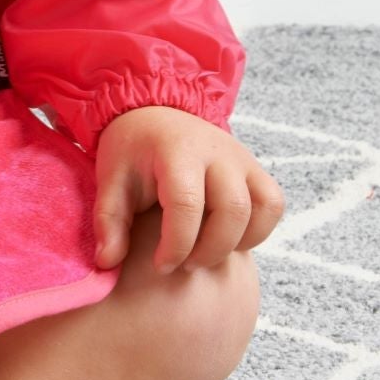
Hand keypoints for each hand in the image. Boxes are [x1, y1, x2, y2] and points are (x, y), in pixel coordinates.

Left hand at [91, 105, 284, 274]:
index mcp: (175, 149)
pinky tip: (226, 238)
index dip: (176, 245)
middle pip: (232, 209)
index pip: (186, 204)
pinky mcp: (254, 168)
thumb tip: (107, 262)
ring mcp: (240, 157)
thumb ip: (108, 220)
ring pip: (261, 208)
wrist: (153, 114)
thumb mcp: (111, 179)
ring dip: (237, 241)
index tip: (160, 265)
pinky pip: (272, 204)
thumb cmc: (132, 151)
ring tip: (204, 250)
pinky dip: (257, 230)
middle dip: (209, 249)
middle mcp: (216, 150)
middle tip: (184, 263)